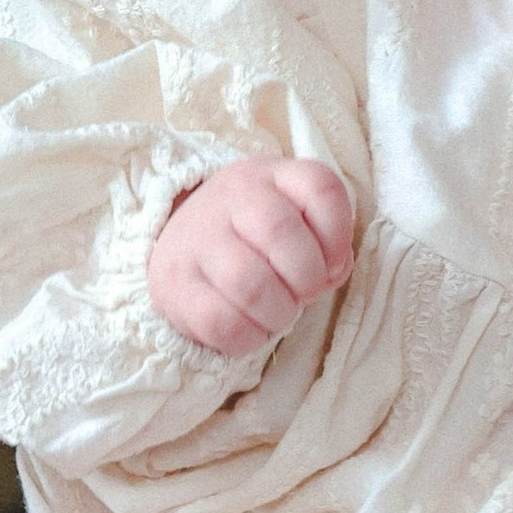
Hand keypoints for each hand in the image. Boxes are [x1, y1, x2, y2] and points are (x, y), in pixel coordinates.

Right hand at [146, 158, 355, 358]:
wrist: (182, 243)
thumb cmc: (255, 238)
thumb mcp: (295, 219)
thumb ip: (327, 241)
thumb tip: (332, 272)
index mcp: (270, 175)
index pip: (320, 187)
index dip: (339, 235)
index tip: (332, 263)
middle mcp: (231, 197)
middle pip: (280, 232)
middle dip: (307, 279)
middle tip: (303, 294)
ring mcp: (197, 239)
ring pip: (250, 283)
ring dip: (279, 313)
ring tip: (278, 314)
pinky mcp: (173, 284)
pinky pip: (220, 322)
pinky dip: (249, 337)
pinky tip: (252, 329)